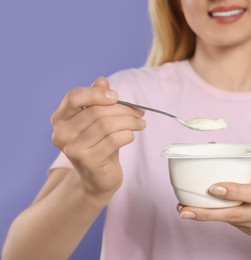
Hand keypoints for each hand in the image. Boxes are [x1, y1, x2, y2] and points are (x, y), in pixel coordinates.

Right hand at [51, 77, 145, 195]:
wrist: (97, 178)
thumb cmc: (98, 144)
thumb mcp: (97, 120)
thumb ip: (97, 100)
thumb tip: (102, 81)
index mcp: (60, 118)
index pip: (74, 97)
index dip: (96, 94)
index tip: (116, 97)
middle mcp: (61, 133)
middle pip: (97, 111)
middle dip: (123, 110)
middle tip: (139, 113)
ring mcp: (73, 149)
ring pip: (107, 125)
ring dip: (130, 122)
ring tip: (140, 124)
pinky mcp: (88, 161)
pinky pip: (114, 140)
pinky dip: (128, 135)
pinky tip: (131, 136)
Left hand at [177, 167, 250, 235]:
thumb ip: (247, 171)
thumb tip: (218, 165)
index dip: (233, 192)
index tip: (212, 189)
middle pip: (237, 214)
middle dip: (208, 213)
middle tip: (185, 210)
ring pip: (232, 221)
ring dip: (207, 216)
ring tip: (186, 211)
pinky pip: (234, 223)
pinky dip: (219, 216)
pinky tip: (207, 211)